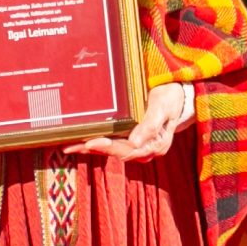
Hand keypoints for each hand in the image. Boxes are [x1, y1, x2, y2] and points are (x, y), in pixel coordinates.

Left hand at [66, 84, 185, 161]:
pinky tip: (81, 141)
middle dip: (93, 149)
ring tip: (69, 146)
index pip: (128, 150)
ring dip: (91, 148)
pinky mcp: (132, 138)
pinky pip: (113, 143)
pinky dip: (97, 143)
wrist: (177, 93)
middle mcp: (145, 149)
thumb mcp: (163, 107)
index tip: (91, 142)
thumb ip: (150, 125)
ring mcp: (138, 145)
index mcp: (155, 145)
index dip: (108, 147)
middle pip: (116, 152)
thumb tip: (134, 143)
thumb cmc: (171, 97)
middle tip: (71, 146)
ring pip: (112, 150)